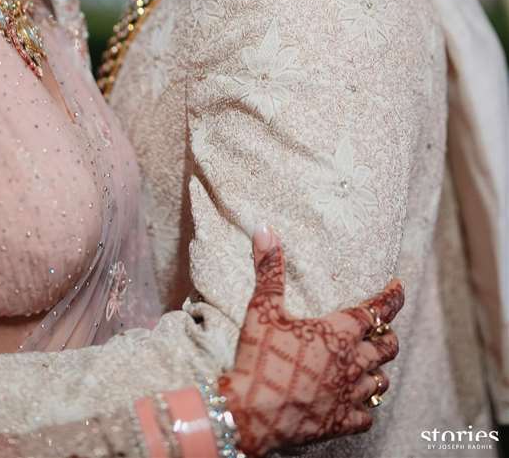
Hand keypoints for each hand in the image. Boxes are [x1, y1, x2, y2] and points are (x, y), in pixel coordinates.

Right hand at [218, 227, 403, 455]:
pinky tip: (357, 404)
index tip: (399, 288)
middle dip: (388, 335)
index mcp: (339, 332)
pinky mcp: (340, 422)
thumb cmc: (261, 357)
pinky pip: (366, 416)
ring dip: (378, 370)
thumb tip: (266, 229)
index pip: (376, 310)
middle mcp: (352, 363)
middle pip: (386, 347)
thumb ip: (269, 269)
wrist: (252, 413)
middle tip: (384, 328)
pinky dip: (365, 408)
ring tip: (372, 365)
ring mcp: (348, 395)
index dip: (392, 298)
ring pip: (380, 382)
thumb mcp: (263, 308)